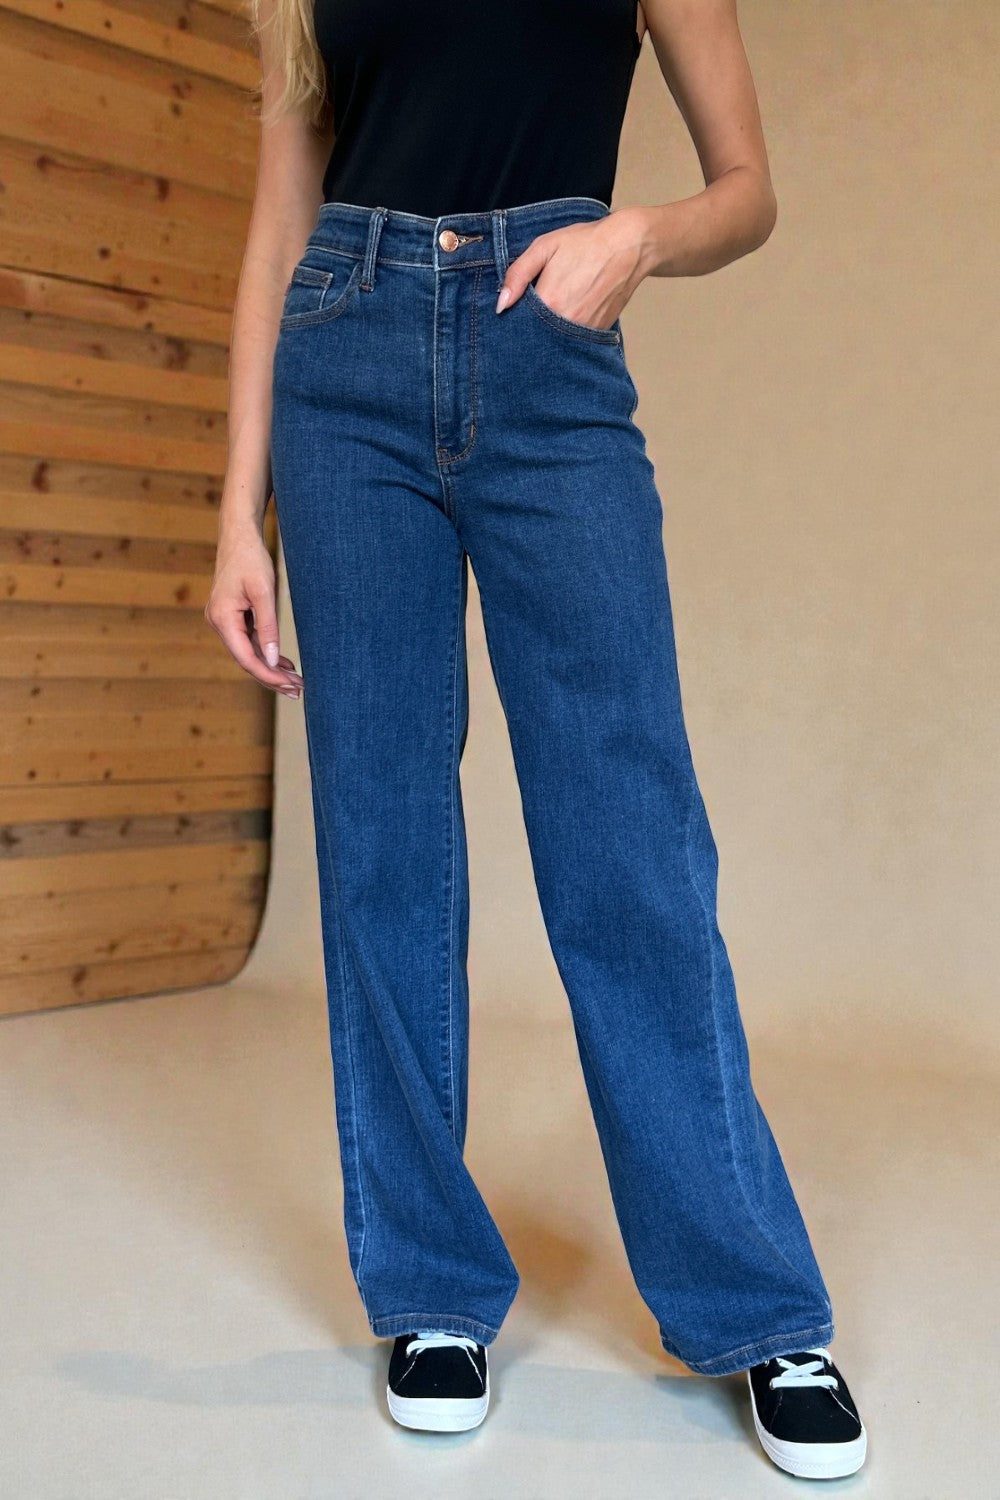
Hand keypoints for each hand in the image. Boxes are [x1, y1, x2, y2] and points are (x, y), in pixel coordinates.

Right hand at [204, 522, 303, 697]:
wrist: (239, 536)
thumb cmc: (251, 559)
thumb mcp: (264, 592)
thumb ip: (268, 627)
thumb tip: (271, 660)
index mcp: (222, 619)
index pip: (245, 658)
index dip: (268, 675)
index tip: (290, 685)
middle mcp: (219, 623)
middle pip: (246, 660)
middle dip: (272, 677)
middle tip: (298, 691)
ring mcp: (225, 621)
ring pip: (248, 653)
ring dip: (271, 667)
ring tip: (295, 681)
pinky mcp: (233, 616)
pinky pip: (249, 641)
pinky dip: (266, 652)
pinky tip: (284, 663)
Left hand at [495, 206, 648, 329]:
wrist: (629, 246)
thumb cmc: (586, 243)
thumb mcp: (545, 247)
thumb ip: (518, 274)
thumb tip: (501, 304)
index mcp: (549, 303)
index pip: (518, 323)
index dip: (514, 315)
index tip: (517, 305)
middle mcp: (566, 324)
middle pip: (537, 335)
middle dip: (531, 325)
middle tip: (539, 301)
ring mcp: (584, 332)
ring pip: (556, 339)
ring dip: (550, 328)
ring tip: (559, 301)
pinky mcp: (597, 333)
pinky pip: (574, 339)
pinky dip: (568, 330)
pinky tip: (572, 309)